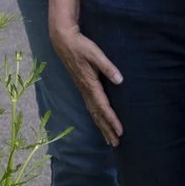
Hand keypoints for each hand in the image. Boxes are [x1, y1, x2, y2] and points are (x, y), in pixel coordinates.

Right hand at [50, 23, 124, 144]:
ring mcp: (83, 90)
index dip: (112, 120)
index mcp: (90, 84)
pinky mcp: (82, 87)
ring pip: (93, 113)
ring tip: (109, 140)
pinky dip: (96, 118)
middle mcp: (86, 90)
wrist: (63, 41)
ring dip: (102, 127)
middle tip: (116, 144)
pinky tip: (100, 122)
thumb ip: (108, 67)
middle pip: (98, 115)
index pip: (103, 107)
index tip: (120, 131)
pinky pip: (91, 107)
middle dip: (107, 130)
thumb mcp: (96, 54)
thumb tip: (120, 80)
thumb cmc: (81, 46)